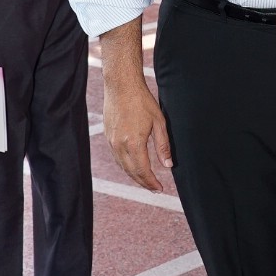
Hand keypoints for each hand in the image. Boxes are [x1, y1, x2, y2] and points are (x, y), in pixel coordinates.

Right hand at [103, 77, 172, 191]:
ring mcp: (111, 141)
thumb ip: (163, 146)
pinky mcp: (107, 136)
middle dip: (143, 182)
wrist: (121, 86)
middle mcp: (119, 145)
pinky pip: (117, 157)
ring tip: (146, 181)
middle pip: (131, 172)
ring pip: (122, 166)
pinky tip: (134, 166)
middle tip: (154, 189)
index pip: (143, 170)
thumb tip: (168, 165)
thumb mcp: (159, 122)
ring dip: (134, 176)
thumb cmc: (142, 101)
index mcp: (134, 143)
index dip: (151, 182)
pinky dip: (126, 165)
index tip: (160, 189)